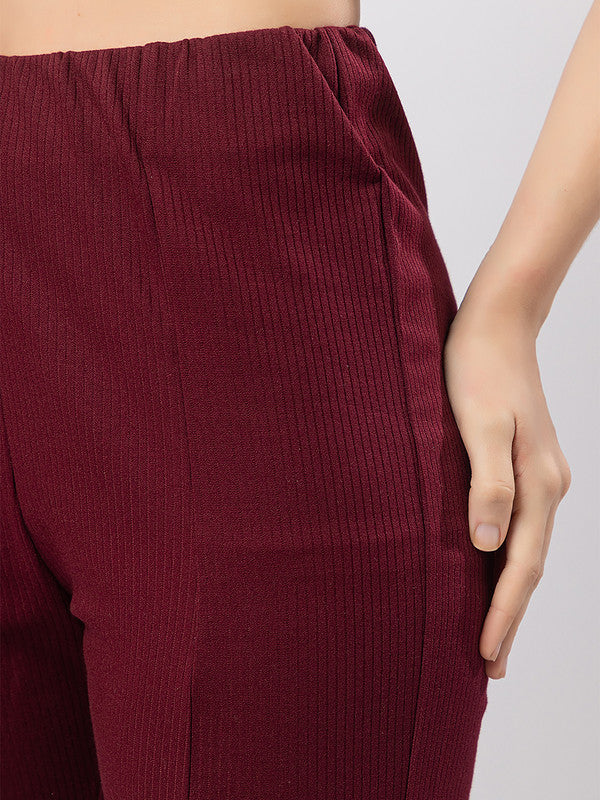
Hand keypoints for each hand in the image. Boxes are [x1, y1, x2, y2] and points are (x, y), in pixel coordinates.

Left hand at [442, 304, 571, 678]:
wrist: (497, 324)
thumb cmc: (478, 370)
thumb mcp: (479, 425)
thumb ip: (486, 485)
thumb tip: (487, 546)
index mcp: (538, 484)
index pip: (521, 566)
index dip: (504, 614)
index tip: (488, 657)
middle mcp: (547, 485)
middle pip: (528, 565)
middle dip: (510, 615)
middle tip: (491, 665)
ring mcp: (540, 475)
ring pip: (526, 548)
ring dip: (509, 590)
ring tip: (491, 629)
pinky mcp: (525, 463)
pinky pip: (519, 525)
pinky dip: (506, 557)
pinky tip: (491, 566)